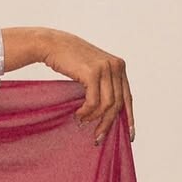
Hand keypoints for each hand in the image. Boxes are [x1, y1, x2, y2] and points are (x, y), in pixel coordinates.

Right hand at [40, 29, 134, 144]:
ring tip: (82, 122)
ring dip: (94, 118)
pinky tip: (78, 114)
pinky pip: (93, 101)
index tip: (129, 135)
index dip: (129, 117)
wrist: (52, 45)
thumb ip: (103, 84)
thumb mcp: (92, 70)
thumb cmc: (68, 60)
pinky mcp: (93, 73)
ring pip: (107, 105)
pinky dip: (86, 111)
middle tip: (98, 137)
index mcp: (119, 66)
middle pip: (118, 104)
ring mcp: (105, 68)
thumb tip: (108, 112)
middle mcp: (116, 66)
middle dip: (108, 123)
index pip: (127, 96)